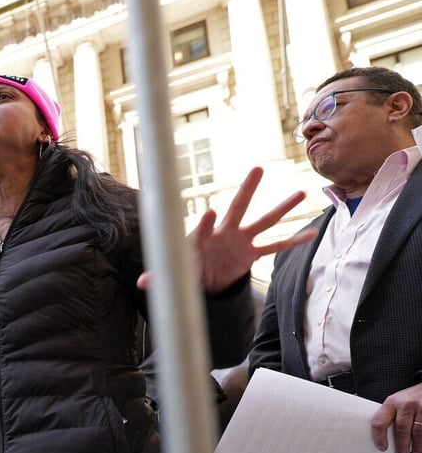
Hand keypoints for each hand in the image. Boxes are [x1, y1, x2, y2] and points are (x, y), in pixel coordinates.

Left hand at [137, 167, 315, 292]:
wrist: (202, 280)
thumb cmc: (185, 271)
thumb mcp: (172, 275)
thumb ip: (158, 278)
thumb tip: (141, 283)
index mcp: (202, 238)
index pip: (203, 229)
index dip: (205, 223)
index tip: (209, 213)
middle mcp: (224, 234)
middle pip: (237, 208)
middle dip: (247, 190)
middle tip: (257, 169)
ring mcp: (240, 241)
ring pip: (263, 221)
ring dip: (281, 208)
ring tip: (300, 193)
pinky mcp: (251, 254)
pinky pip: (275, 247)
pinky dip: (292, 241)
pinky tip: (310, 233)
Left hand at [371, 382, 421, 452]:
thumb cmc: (411, 397)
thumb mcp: (397, 401)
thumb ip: (392, 415)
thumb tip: (386, 437)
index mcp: (392, 402)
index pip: (380, 422)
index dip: (379, 437)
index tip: (382, 447)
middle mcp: (406, 404)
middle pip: (401, 430)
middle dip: (402, 446)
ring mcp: (421, 408)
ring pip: (418, 433)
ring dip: (417, 446)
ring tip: (416, 452)